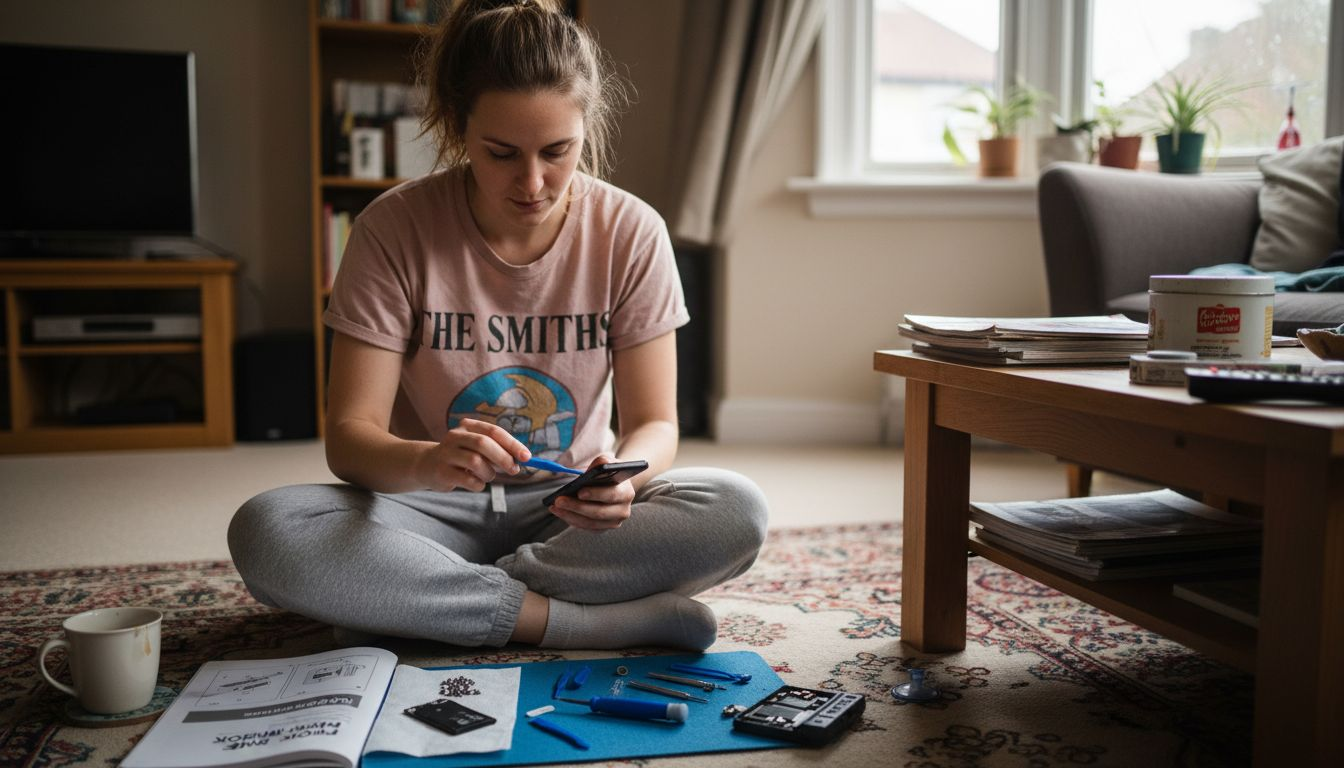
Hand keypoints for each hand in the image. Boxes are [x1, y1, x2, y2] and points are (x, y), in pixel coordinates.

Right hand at [413, 418, 529, 491]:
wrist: (426, 465)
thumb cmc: (461, 457)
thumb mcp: (477, 448)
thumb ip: (497, 450)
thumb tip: (522, 458)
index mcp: (468, 427)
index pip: (493, 431)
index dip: (512, 444)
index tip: (527, 456)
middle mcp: (455, 437)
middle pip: (484, 444)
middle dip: (503, 458)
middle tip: (514, 470)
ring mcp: (446, 454)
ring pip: (476, 462)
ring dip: (489, 473)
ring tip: (487, 476)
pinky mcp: (441, 471)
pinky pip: (468, 480)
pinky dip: (478, 484)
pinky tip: (474, 482)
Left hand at [547, 453, 633, 530]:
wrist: (616, 486)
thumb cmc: (609, 473)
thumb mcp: (608, 463)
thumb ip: (603, 462)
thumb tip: (597, 467)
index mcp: (626, 493)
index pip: (612, 495)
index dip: (596, 494)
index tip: (579, 492)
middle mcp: (623, 510)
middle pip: (599, 512)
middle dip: (577, 507)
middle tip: (558, 500)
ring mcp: (614, 522)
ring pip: (591, 523)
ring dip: (570, 515)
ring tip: (554, 507)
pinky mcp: (604, 528)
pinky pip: (586, 528)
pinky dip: (572, 520)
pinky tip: (560, 512)